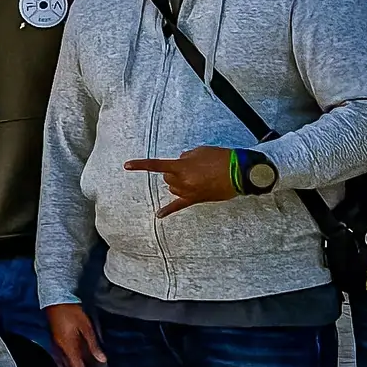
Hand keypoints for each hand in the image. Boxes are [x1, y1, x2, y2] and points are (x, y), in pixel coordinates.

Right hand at [43, 303, 106, 366]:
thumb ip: (93, 344)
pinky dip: (68, 363)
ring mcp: (56, 344)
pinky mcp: (56, 339)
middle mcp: (60, 348)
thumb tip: (101, 359)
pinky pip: (61, 356)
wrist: (56, 300)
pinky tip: (72, 365)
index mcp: (68, 346)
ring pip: (64, 363)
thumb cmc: (72, 312)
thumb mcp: (86, 327)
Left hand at [128, 146, 252, 217]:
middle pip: (167, 178)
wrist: (240, 173)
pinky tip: (159, 215)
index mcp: (181, 167)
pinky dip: (168, 210)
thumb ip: (185, 156)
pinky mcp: (196, 199)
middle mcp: (182, 181)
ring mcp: (189, 192)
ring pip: (173, 188)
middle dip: (174, 172)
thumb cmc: (221, 158)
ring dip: (177, 182)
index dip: (140, 165)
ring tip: (195, 176)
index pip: (156, 165)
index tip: (127, 165)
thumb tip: (180, 162)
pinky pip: (179, 206)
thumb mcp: (200, 151)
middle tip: (190, 167)